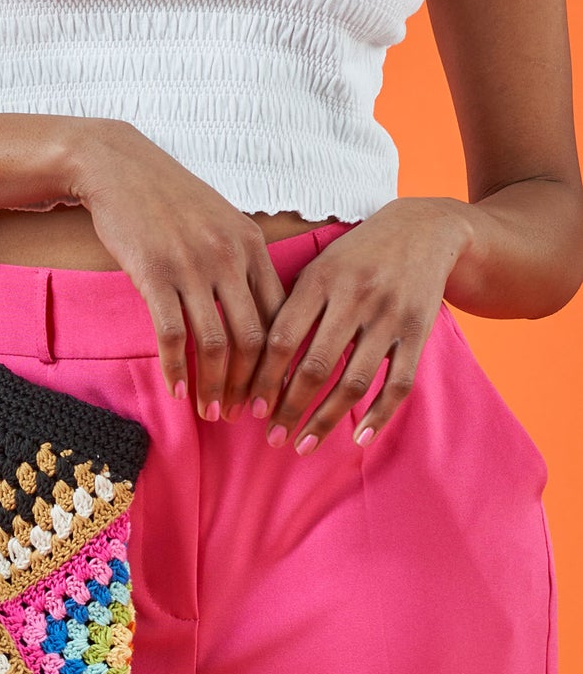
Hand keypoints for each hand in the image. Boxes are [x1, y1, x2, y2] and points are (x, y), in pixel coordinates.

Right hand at [65, 120, 285, 418]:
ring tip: (210, 412)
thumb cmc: (167, 198)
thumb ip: (240, 261)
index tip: (273, 392)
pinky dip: (175, 368)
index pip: (279, 316)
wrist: (118, 167)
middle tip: (243, 416)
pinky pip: (171, 334)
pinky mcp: (153, 274)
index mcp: (251, 245)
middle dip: (251, 386)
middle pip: (253, 338)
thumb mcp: (219, 220)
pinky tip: (176, 390)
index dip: (279, 362)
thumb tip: (254, 311)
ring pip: (215, 343)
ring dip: (214, 386)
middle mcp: (228, 257)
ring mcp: (191, 266)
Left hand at [244, 197, 470, 452]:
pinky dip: (379, 415)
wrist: (426, 228)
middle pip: (315, 367)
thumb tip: (248, 361)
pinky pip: (398, 383)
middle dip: (289, 408)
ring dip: (326, 419)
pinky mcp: (418, 332)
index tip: (249, 408)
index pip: (281, 339)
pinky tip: (358, 440)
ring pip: (354, 381)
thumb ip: (288, 307)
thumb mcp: (317, 267)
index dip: (262, 379)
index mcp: (319, 280)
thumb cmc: (355, 256)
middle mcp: (354, 298)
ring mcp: (389, 317)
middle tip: (272, 437)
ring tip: (304, 444)